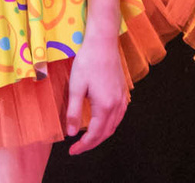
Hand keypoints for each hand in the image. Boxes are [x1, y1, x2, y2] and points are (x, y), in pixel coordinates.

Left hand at [64, 32, 126, 154]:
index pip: (94, 134)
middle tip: (77, 148)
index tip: (72, 151)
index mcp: (104, 106)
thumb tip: (70, 133)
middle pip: (106, 133)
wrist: (103, 43)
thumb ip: (73, 112)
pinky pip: (119, 116)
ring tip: (88, 139)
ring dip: (102, 135)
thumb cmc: (87, 62)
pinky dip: (110, 125)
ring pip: (114, 125)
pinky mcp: (123, 92)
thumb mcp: (76, 87)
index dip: (83, 146)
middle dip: (92, 143)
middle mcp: (117, 105)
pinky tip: (103, 122)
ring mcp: (122, 98)